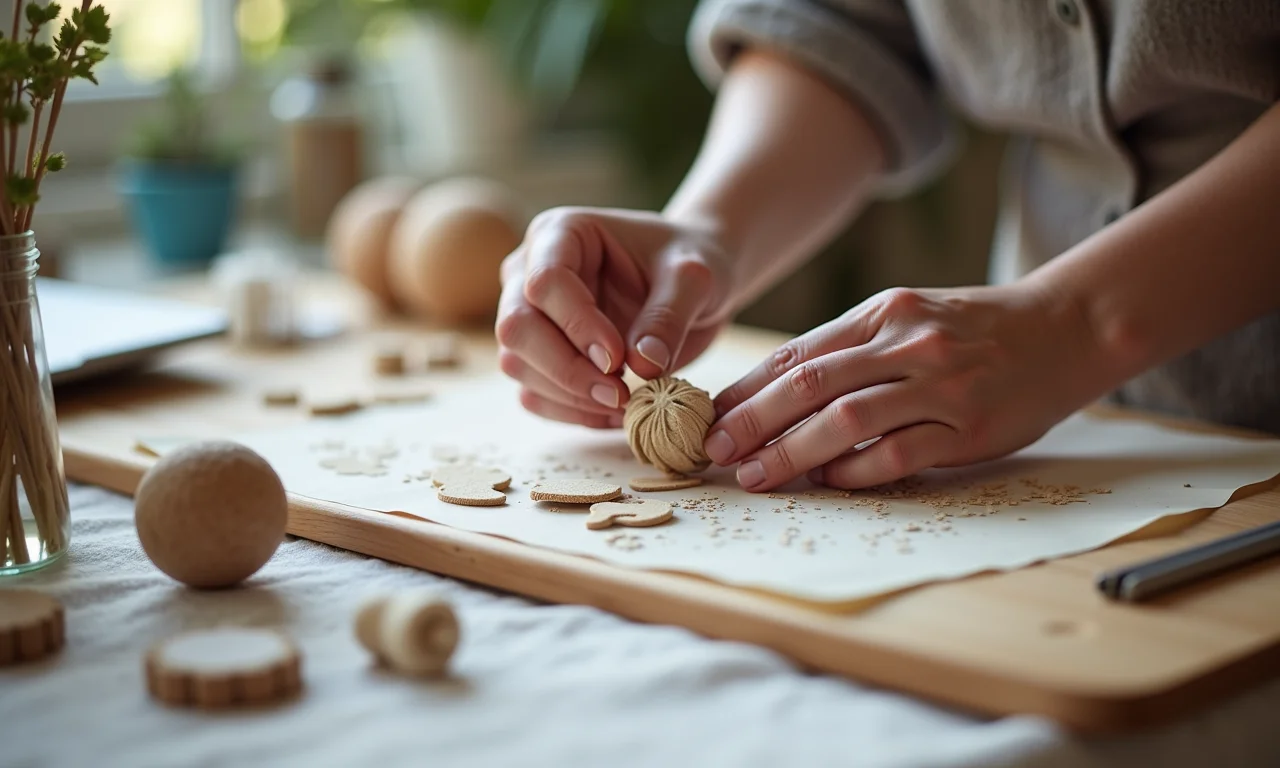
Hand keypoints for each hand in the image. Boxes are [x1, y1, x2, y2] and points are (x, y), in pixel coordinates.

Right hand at [495, 207, 734, 427]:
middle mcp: (530, 272)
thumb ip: (669, 316)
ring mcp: (528, 316)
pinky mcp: (538, 357)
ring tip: (627, 402)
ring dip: (569, 395)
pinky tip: (616, 412)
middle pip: (517, 327)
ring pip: (517, 365)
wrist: (688, 286)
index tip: (620, 359)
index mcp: (562, 233)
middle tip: (620, 393)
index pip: (545, 281)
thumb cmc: (689, 264)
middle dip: (566, 368)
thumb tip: (642, 365)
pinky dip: (572, 413)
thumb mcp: (694, 279)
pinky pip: (534, 395)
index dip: (577, 325)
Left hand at [703, 284, 1107, 490]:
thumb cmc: (974, 328)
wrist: (1064, 328)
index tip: (713, 416)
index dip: (748, 388)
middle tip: (716, 450)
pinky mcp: (969, 426)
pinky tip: (826, 482)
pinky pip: (899, 454)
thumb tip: (778, 393)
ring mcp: (939, 385)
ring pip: (846, 421)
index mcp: (881, 314)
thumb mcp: (908, 316)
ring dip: (791, 453)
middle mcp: (905, 344)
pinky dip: (856, 471)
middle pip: (809, 386)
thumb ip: (850, 348)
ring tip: (755, 475)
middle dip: (752, 422)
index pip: (798, 354)